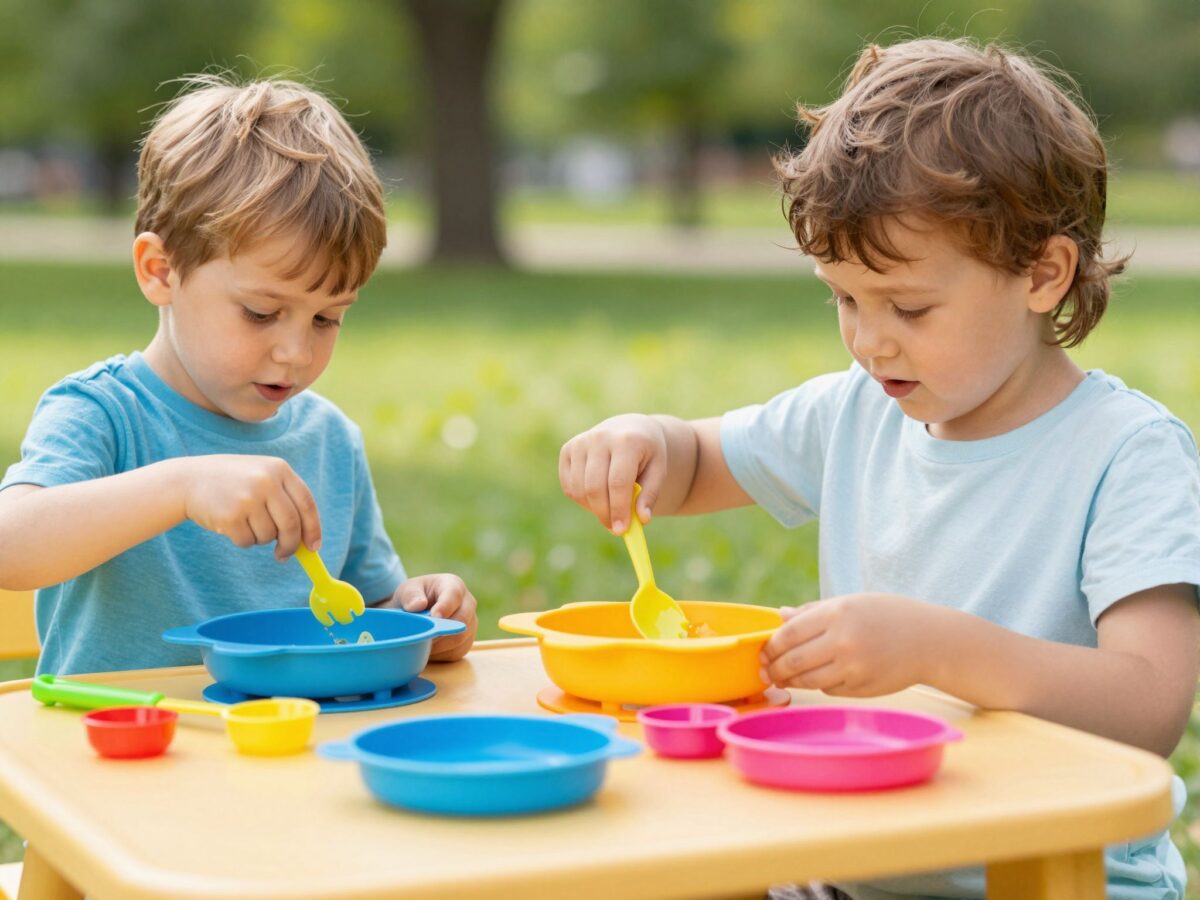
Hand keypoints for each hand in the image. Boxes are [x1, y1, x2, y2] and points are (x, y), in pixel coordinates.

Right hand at [178, 455, 319, 558]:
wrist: (187, 480)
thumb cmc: (231, 483)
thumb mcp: (261, 476)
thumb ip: (285, 500)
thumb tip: (307, 539)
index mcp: (279, 469)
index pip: (306, 504)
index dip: (312, 528)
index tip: (313, 547)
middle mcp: (266, 481)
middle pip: (291, 525)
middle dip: (291, 545)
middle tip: (284, 554)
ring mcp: (248, 498)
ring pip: (269, 536)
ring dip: (260, 538)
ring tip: (244, 522)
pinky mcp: (230, 516)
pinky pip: (248, 541)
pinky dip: (243, 540)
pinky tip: (230, 524)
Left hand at [379, 574, 477, 661]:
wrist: (418, 612)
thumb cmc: (414, 597)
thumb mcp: (407, 590)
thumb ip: (410, 595)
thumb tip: (417, 606)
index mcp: (454, 585)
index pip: (454, 595)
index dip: (445, 607)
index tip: (434, 617)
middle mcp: (467, 604)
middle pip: (462, 620)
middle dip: (440, 631)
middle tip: (421, 636)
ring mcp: (470, 623)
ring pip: (459, 639)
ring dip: (438, 644)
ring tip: (420, 643)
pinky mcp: (467, 641)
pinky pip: (456, 651)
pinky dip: (440, 654)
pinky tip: (428, 649)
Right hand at [559, 413, 667, 532]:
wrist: (630, 429)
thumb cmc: (646, 455)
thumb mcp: (658, 471)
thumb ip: (650, 495)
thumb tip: (642, 519)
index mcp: (627, 441)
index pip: (618, 481)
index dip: (618, 508)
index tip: (621, 530)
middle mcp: (600, 438)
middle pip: (595, 487)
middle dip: (604, 513)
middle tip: (616, 529)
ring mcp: (580, 443)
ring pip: (579, 489)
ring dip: (593, 508)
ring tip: (610, 509)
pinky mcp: (567, 450)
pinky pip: (569, 486)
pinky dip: (582, 499)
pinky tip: (598, 497)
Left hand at [759, 593, 938, 695]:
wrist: (930, 640)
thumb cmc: (887, 616)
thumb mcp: (851, 603)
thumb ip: (812, 611)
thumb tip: (779, 616)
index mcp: (837, 613)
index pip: (789, 634)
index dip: (770, 645)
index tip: (763, 650)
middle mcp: (843, 641)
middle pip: (792, 661)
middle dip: (774, 668)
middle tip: (766, 671)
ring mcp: (853, 668)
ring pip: (807, 680)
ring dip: (791, 680)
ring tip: (784, 677)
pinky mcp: (861, 688)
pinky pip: (828, 689)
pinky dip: (819, 685)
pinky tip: (821, 676)